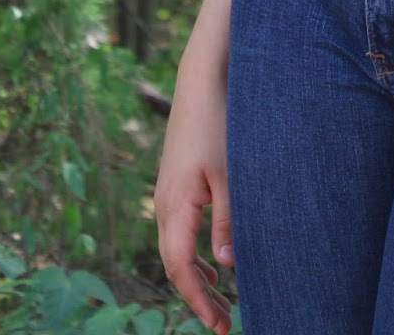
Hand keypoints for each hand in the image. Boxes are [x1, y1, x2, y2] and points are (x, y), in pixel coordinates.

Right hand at [155, 58, 233, 334]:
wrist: (200, 83)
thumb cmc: (218, 126)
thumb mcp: (229, 175)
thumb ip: (228, 221)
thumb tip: (228, 266)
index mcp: (174, 206)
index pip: (180, 268)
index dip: (198, 301)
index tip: (219, 325)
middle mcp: (164, 204)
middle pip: (174, 264)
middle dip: (196, 297)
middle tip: (224, 322)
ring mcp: (167, 194)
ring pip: (176, 248)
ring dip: (196, 276)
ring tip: (220, 301)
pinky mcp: (175, 184)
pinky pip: (180, 231)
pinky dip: (194, 254)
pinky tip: (214, 263)